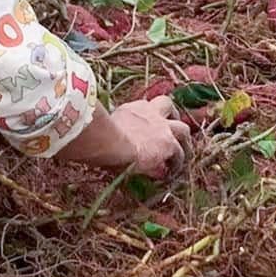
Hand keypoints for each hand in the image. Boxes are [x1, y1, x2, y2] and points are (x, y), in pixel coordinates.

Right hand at [55, 97, 192, 177]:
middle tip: (170, 127)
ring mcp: (162, 127)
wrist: (109, 141)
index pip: (144, 108)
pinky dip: (178, 162)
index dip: (147, 116)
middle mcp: (149, 112)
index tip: (145, 126)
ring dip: (183, 140)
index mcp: (132, 109)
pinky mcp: (168, 143)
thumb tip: (91, 143)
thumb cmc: (98, 138)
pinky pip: (179, 154)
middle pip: (166, 104)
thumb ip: (104, 131)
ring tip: (181, 153)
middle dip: (171, 114)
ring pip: (182, 128)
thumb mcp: (102, 130)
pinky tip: (172, 172)